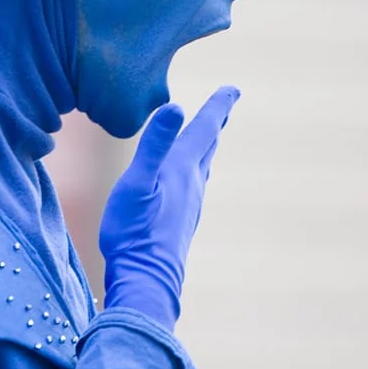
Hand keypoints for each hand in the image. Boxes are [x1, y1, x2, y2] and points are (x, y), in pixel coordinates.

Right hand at [98, 86, 239, 329]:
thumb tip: (176, 105)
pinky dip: (193, 170)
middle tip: (225, 103)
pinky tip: (186, 180)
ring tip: (208, 136)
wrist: (145, 280)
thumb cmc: (134, 231)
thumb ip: (154, 145)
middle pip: (207, 145)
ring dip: (205, 146)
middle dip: (214, 122)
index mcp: (181, 169)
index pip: (204, 128)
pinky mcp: (181, 221)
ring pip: (201, 166)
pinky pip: (192, 185)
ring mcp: (189, 204)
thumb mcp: (137, 183)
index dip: (218, 105)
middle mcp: (192, 184)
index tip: (233, 87)